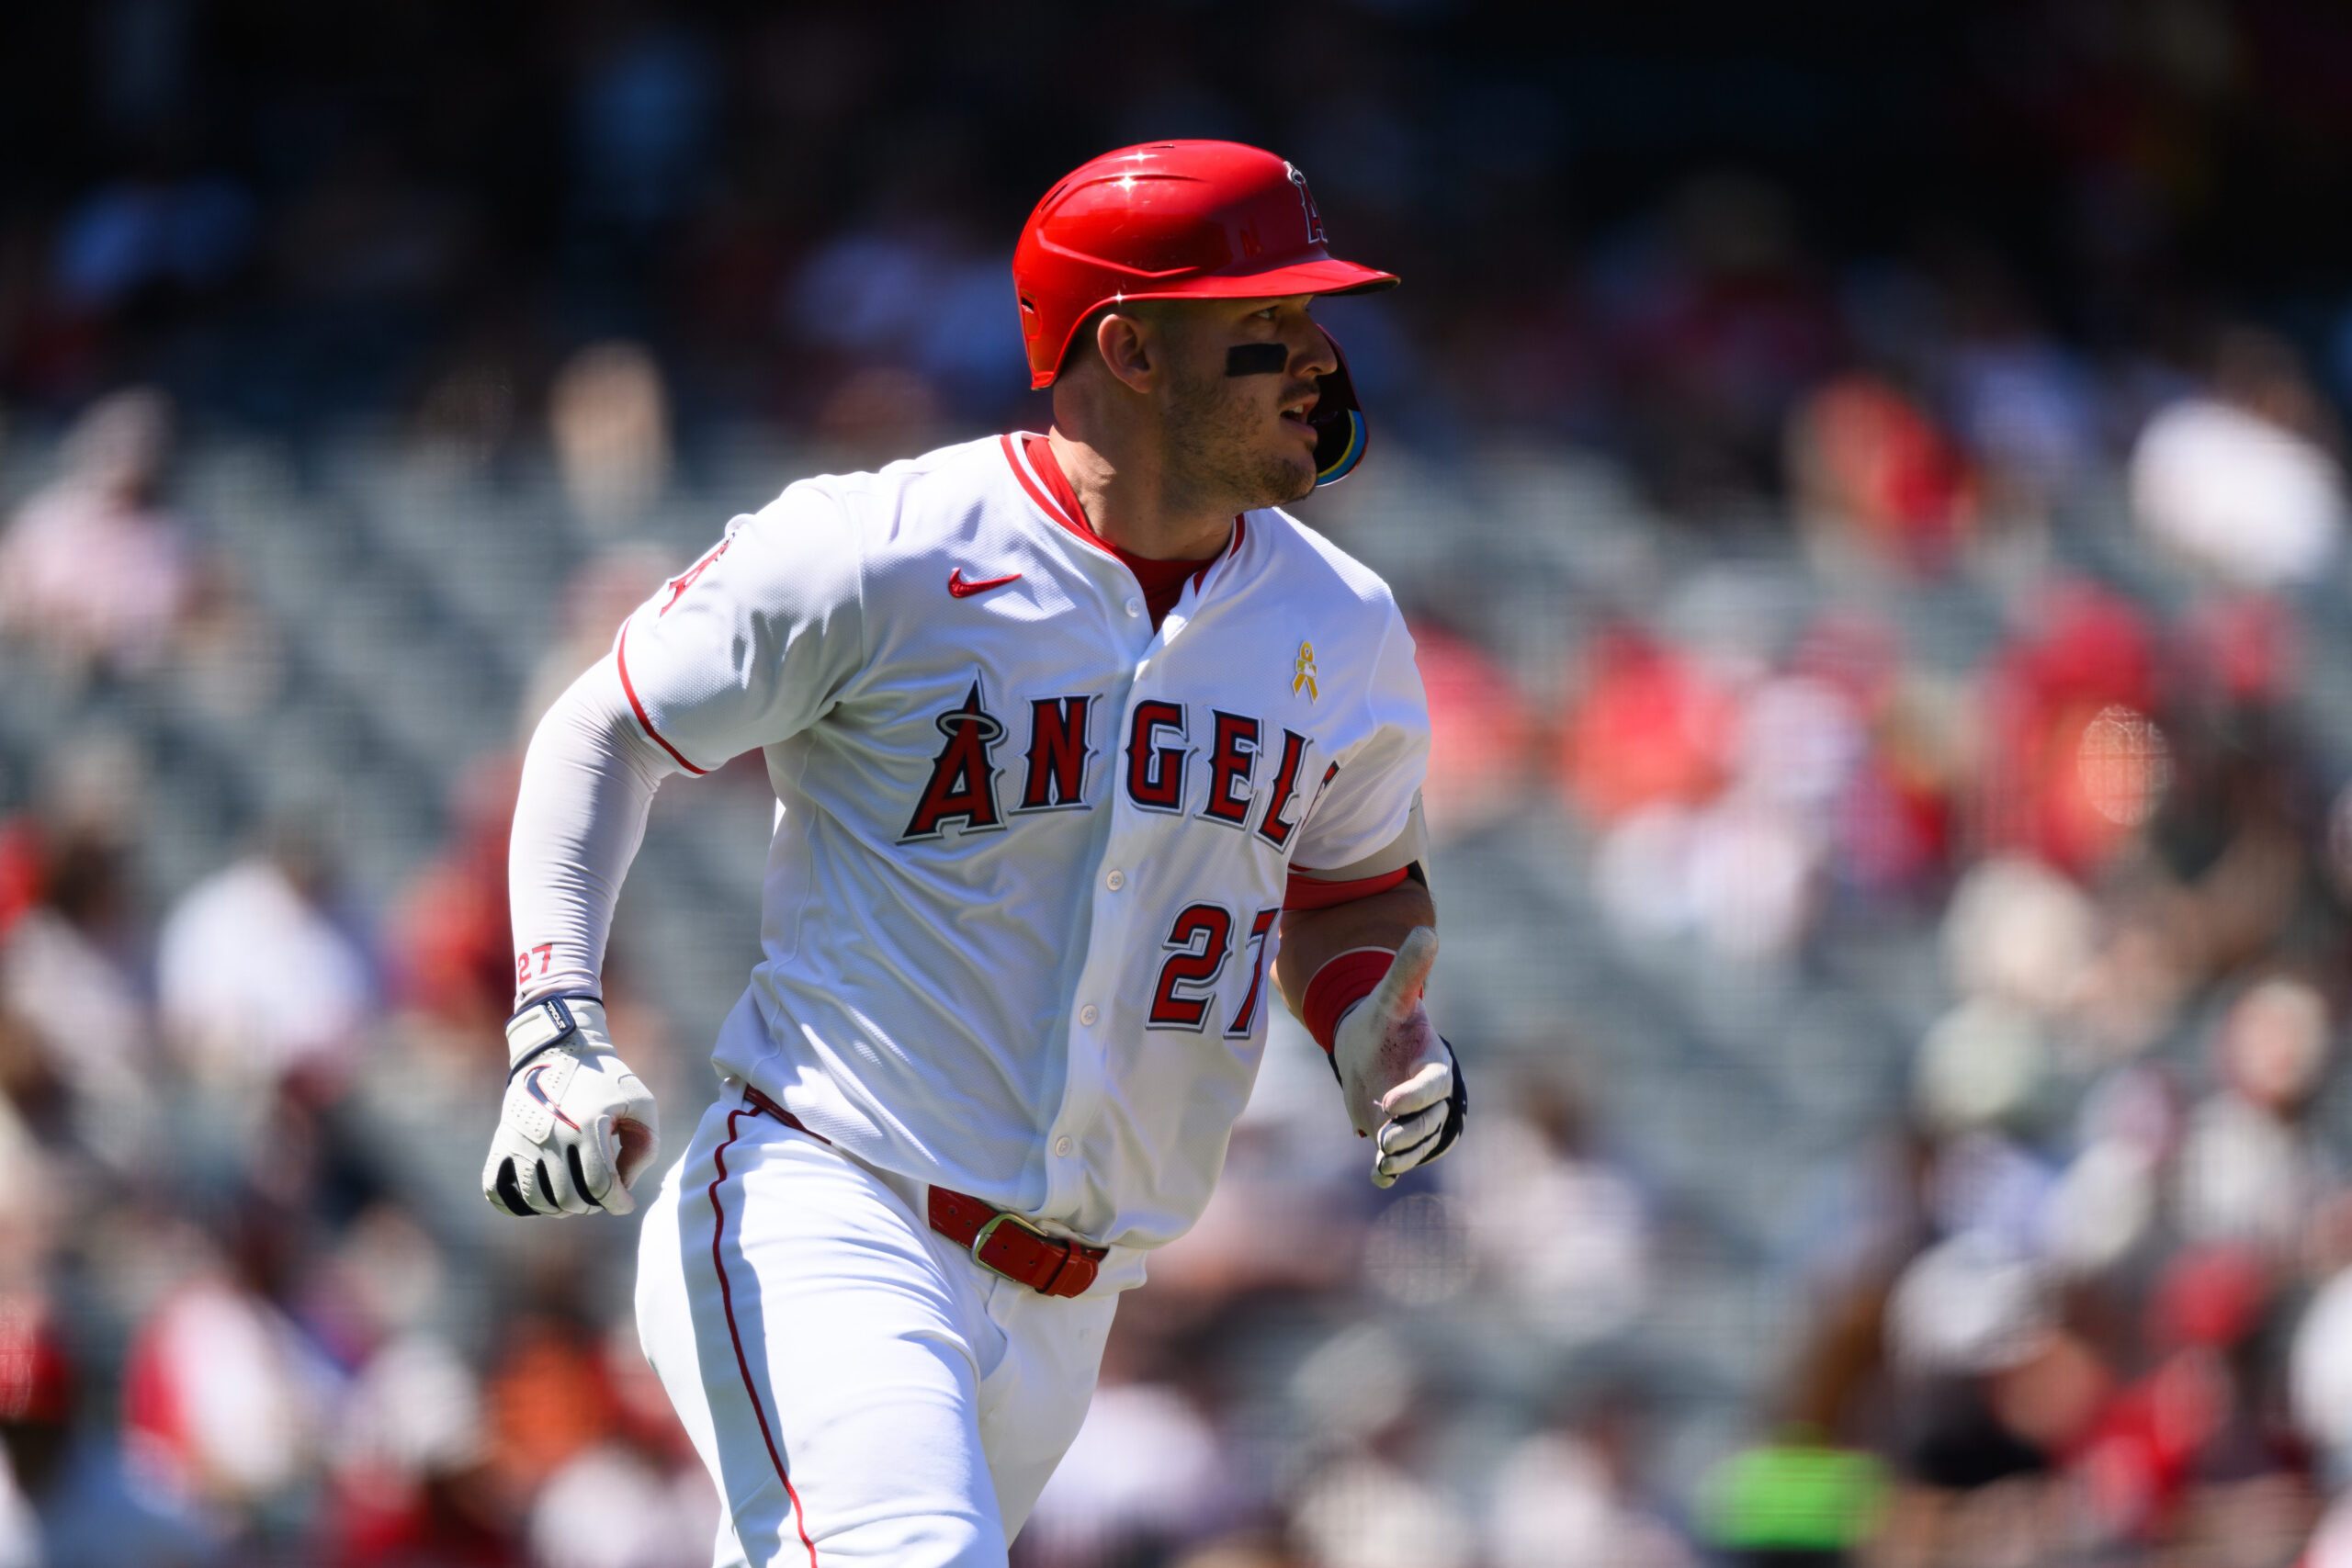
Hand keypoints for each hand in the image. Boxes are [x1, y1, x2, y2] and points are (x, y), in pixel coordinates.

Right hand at [483, 996, 658, 1216]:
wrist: (559, 1049)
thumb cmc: (606, 1079)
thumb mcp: (640, 1102)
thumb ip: (646, 1145)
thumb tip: (624, 1184)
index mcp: (587, 1126)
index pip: (600, 1186)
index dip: (618, 1202)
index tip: (625, 1203)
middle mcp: (551, 1136)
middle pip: (569, 1199)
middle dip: (592, 1205)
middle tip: (601, 1194)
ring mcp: (521, 1141)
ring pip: (537, 1201)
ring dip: (560, 1208)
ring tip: (575, 1194)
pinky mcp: (503, 1142)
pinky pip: (497, 1191)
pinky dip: (518, 1205)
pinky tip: (541, 1196)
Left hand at [1330, 927, 1467, 1187]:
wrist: (1366, 1045)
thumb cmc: (1382, 1019)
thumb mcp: (1390, 996)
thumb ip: (1407, 969)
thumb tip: (1424, 927)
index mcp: (1431, 1062)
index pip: (1434, 1084)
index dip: (1416, 1095)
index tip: (1389, 1103)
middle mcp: (1426, 1095)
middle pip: (1431, 1121)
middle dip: (1412, 1134)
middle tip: (1385, 1141)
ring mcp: (1412, 1119)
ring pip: (1417, 1143)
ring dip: (1403, 1156)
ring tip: (1381, 1162)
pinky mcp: (1393, 1134)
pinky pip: (1399, 1158)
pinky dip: (1390, 1172)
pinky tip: (1378, 1179)